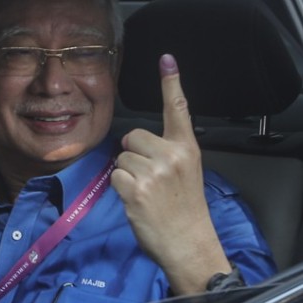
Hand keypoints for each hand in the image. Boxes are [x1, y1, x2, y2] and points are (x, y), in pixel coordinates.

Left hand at [112, 54, 230, 293]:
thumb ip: (166, 152)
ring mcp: (154, 171)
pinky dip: (120, 189)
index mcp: (187, 149)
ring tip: (146, 193)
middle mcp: (172, 155)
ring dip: (126, 174)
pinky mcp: (136, 187)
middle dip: (132, 155)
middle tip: (150, 179)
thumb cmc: (184, 210)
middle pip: (131, 137)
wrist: (188, 243)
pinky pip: (114, 176)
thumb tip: (132, 143)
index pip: (177, 110)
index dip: (171, 83)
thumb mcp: (186, 173)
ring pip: (120, 158)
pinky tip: (137, 202)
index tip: (166, 59)